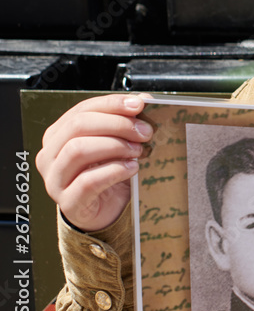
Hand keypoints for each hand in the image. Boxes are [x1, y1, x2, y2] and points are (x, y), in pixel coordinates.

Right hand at [36, 94, 152, 231]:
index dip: (112, 104)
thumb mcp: (115, 143)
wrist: (105, 211)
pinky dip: (114, 170)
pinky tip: (132, 168)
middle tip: (145, 131)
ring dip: (115, 146)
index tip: (138, 104)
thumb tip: (142, 99)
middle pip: (78, 126)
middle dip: (117, 124)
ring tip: (139, 150)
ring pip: (78, 150)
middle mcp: (51, 155)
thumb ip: (124, 122)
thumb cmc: (108, 173)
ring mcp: (55, 179)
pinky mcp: (69, 202)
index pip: (82, 109)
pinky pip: (87, 181)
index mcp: (59, 135)